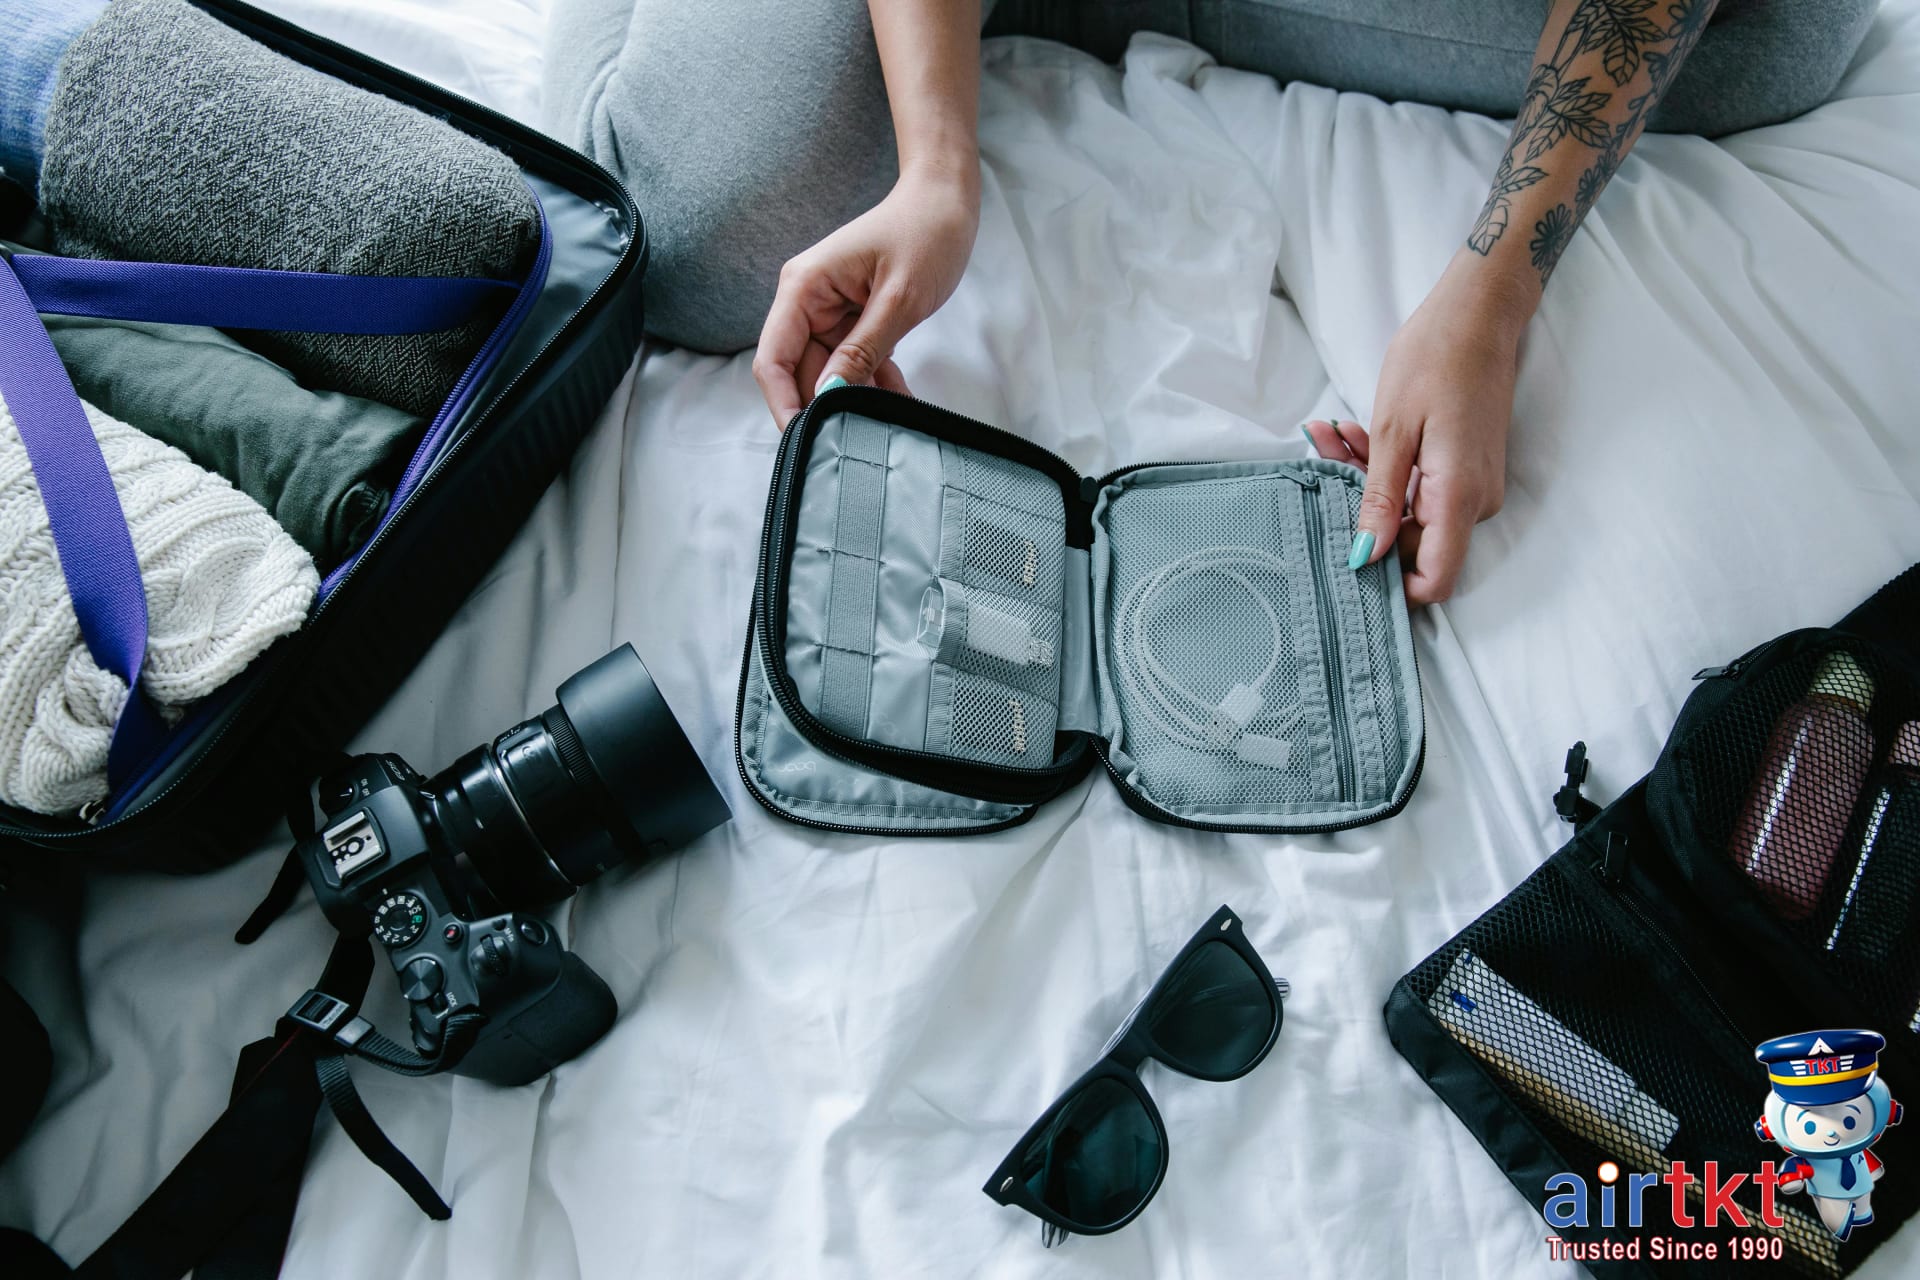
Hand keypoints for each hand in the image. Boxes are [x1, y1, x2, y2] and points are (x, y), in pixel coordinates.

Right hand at [753, 165, 979, 424]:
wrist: (946, 202)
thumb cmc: (925, 234)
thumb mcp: (899, 298)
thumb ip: (863, 348)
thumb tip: (830, 394)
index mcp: (804, 288)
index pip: (773, 358)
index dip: (783, 402)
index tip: (805, 439)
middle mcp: (808, 302)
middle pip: (800, 372)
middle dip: (828, 406)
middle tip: (861, 439)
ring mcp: (830, 313)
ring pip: (830, 374)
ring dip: (857, 400)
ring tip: (889, 424)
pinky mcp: (853, 321)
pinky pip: (854, 364)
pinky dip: (875, 384)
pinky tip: (899, 404)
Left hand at [1304, 249, 1535, 604]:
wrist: (1478, 314)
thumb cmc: (1434, 360)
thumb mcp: (1392, 430)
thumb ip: (1378, 499)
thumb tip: (1365, 556)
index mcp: (1458, 496)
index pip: (1433, 580)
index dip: (1391, 585)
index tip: (1345, 557)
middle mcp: (1474, 502)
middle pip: (1412, 545)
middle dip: (1361, 514)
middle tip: (1323, 458)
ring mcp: (1474, 488)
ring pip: (1409, 514)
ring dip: (1365, 484)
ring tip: (1335, 436)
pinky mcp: (1466, 472)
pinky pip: (1420, 491)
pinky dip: (1386, 471)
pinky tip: (1356, 436)